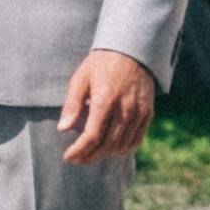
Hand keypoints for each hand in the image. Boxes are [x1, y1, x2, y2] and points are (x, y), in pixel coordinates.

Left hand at [56, 48, 157, 165]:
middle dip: (89, 156)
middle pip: (107, 145)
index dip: (79, 151)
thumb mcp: (81, 78)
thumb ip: (72, 104)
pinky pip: (136, 140)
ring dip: (104, 154)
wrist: (132, 50)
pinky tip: (111, 149)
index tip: (67, 157)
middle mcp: (124, 108)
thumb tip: (62, 129)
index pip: (92, 136)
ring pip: (121, 145)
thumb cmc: (101, 64)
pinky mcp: (147, 113)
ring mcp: (138, 112)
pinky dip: (123, 149)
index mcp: (105, 99)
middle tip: (77, 159)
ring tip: (91, 154)